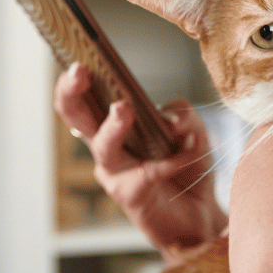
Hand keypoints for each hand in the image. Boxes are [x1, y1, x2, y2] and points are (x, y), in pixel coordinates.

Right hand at [54, 64, 227, 261]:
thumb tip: (166, 117)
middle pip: (76, 118)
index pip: (85, 99)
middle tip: (78, 71)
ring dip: (112, 126)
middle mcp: (108, 148)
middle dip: (71, 94)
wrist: (201, 214)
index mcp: (115, 126)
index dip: (73, 81)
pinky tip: (191, 152)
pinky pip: (147, 171)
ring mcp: (115, 172)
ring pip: (103, 146)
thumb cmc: (188, 168)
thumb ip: (182, 114)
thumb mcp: (194, 130)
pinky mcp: (129, 195)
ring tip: (122, 108)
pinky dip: (172, 159)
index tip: (75, 58)